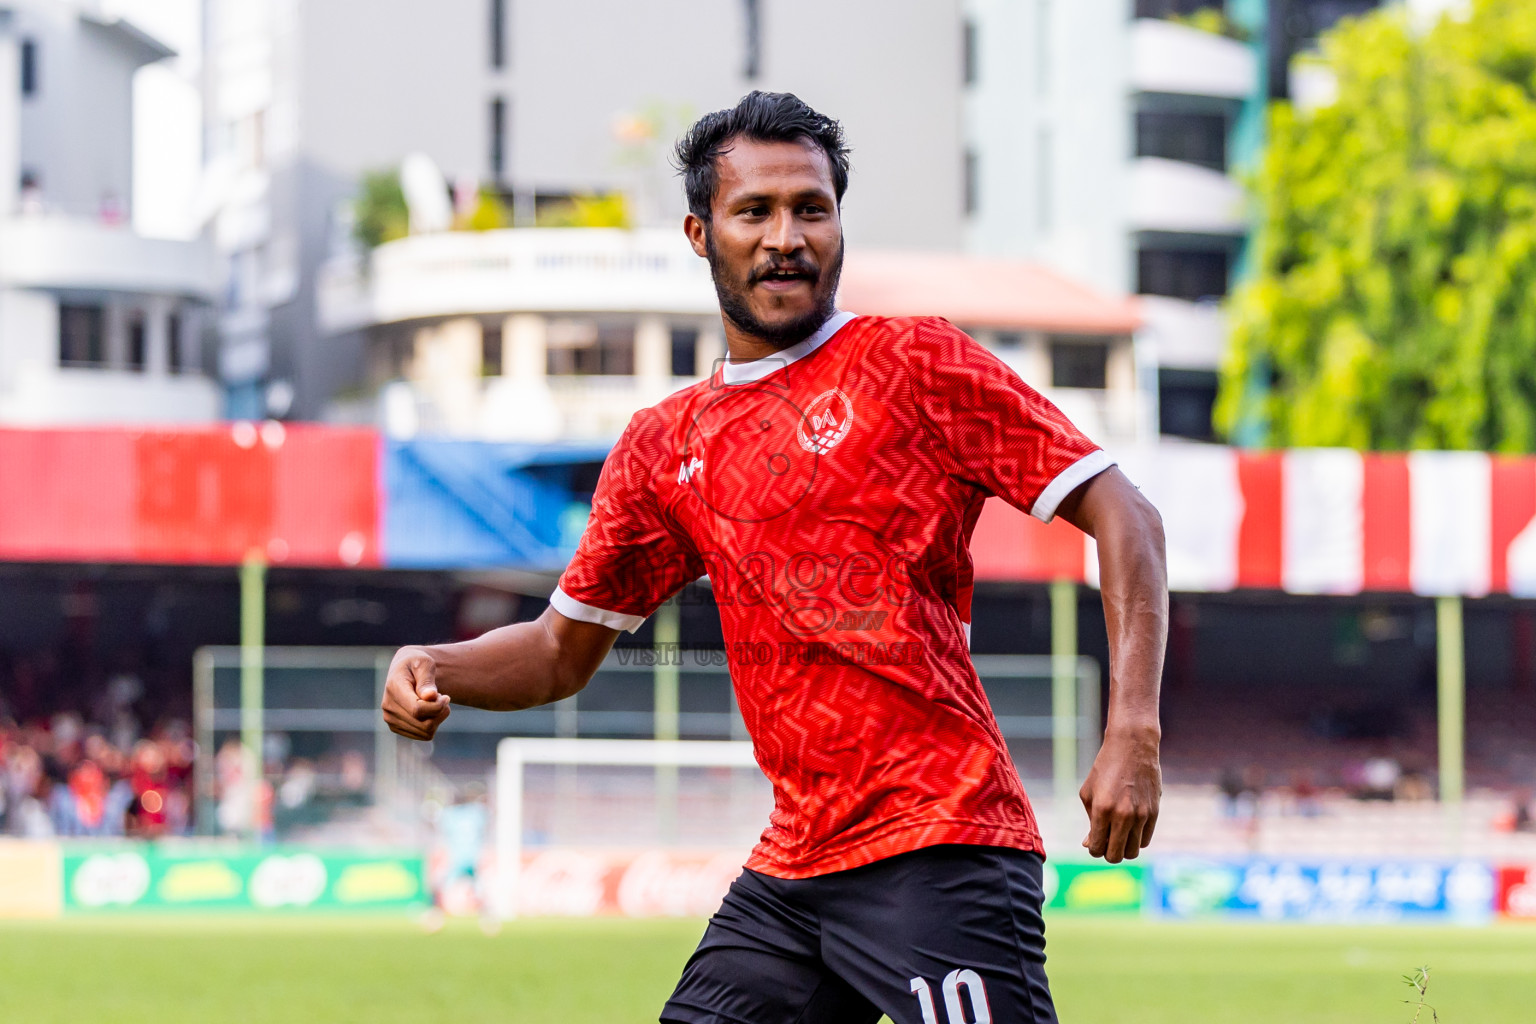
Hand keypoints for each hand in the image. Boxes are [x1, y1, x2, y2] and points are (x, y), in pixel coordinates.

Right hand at [381, 646, 450, 740]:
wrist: (406, 670)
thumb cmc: (418, 664)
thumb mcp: (425, 663)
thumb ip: (427, 680)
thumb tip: (429, 696)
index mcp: (393, 688)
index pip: (417, 709)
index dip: (437, 707)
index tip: (446, 697)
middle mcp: (388, 707)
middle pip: (424, 724)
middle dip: (440, 712)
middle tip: (444, 698)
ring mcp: (390, 719)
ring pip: (426, 732)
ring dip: (438, 718)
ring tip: (436, 703)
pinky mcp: (396, 727)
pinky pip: (424, 735)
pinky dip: (433, 724)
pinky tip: (430, 711)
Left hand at [1080, 724, 1161, 862]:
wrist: (1133, 746)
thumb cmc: (1105, 768)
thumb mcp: (1089, 793)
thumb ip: (1090, 822)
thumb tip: (1090, 845)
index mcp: (1102, 809)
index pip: (1097, 847)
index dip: (1093, 849)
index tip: (1093, 842)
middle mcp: (1123, 815)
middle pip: (1115, 856)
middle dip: (1107, 853)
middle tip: (1105, 841)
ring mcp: (1141, 815)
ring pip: (1133, 852)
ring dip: (1123, 848)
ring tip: (1117, 834)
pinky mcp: (1155, 812)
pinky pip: (1145, 840)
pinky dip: (1136, 839)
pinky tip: (1129, 827)